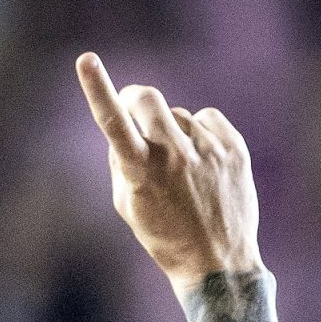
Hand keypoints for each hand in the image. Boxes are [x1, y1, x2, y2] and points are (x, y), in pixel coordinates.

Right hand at [76, 52, 261, 291]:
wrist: (217, 261)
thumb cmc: (162, 235)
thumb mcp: (127, 204)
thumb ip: (121, 161)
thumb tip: (125, 127)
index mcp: (140, 171)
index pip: (112, 122)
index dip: (96, 88)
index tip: (86, 60)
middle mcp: (174, 155)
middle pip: (147, 99)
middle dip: (134, 100)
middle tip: (132, 110)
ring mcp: (208, 149)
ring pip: (178, 114)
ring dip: (171, 129)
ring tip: (179, 166)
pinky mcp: (234, 148)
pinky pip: (208, 119)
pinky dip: (200, 134)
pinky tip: (202, 162)